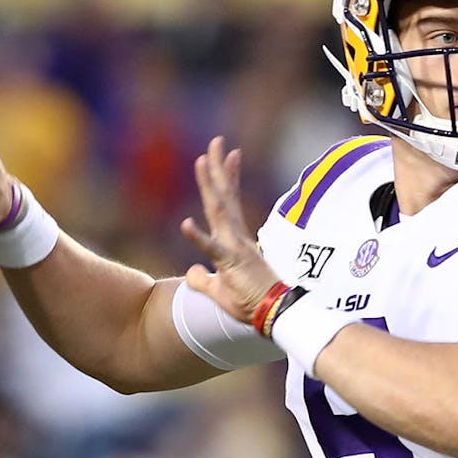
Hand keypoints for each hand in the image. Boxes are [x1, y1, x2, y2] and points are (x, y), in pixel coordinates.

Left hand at [180, 136, 282, 323]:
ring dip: (210, 184)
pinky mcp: (231, 263)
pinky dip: (197, 237)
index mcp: (235, 241)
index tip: (231, 154)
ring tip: (202, 160)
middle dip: (218, 168)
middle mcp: (236, 238)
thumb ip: (202, 279)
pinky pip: (212, 249)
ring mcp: (234, 247)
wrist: (273, 315)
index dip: (229, 178)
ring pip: (218, 210)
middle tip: (215, 142)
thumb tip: (190, 271)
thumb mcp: (219, 290)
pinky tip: (185, 224)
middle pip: (224, 197)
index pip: (230, 203)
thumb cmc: (251, 303)